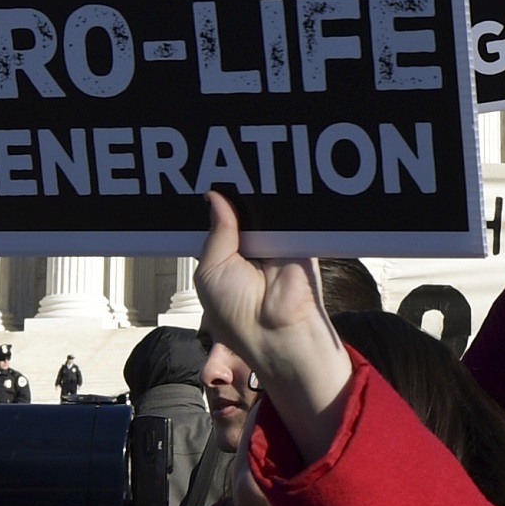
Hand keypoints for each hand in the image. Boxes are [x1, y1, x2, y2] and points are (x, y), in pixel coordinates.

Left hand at [194, 191, 345, 394]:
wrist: (277, 328)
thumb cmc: (238, 314)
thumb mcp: (210, 270)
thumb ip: (216, 232)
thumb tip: (215, 197)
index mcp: (225, 259)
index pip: (217, 222)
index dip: (211, 206)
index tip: (204, 183)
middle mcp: (250, 249)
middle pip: (240, 210)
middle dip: (232, 198)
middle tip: (224, 177)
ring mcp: (276, 242)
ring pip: (264, 209)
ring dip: (257, 202)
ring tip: (248, 185)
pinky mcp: (300, 239)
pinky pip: (289, 214)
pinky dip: (282, 206)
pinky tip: (272, 194)